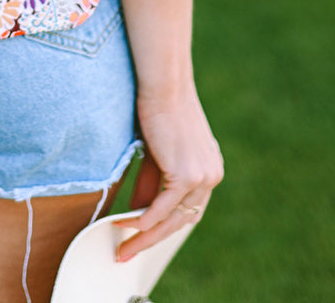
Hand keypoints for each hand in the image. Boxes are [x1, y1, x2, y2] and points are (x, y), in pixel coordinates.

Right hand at [115, 83, 223, 262]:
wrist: (164, 83)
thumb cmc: (157, 107)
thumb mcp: (156, 151)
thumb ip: (151, 182)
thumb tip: (139, 211)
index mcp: (209, 168)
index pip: (188, 208)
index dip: (165, 225)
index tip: (143, 236)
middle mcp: (211, 175)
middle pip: (182, 220)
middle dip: (152, 239)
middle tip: (129, 251)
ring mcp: (202, 176)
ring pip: (172, 219)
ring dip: (145, 235)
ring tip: (123, 244)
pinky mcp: (187, 174)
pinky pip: (164, 208)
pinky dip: (145, 219)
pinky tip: (128, 225)